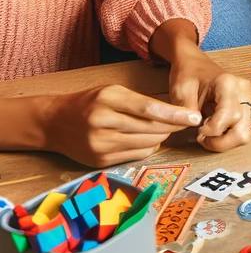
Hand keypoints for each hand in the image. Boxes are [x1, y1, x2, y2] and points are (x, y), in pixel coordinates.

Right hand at [41, 85, 200, 166]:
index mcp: (108, 99)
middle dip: (172, 126)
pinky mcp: (100, 161)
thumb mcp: (114, 91)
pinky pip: (136, 155)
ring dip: (162, 137)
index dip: (175, 114)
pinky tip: (148, 139)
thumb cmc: (91, 102)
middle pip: (150, 128)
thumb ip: (141, 101)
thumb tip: (174, 114)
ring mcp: (100, 144)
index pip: (149, 109)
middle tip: (186, 122)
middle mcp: (102, 122)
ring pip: (145, 143)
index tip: (194, 117)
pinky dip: (148, 147)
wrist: (54, 122)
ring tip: (167, 129)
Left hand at [167, 43, 250, 152]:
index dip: (212, 130)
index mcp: (227, 83)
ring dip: (226, 141)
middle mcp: (243, 91)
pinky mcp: (247, 106)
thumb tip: (195, 127)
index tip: (197, 131)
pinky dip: (230, 136)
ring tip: (208, 134)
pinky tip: (215, 130)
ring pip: (246, 132)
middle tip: (202, 137)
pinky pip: (244, 129)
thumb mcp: (180, 90)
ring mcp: (248, 98)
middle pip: (242, 130)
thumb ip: (186, 110)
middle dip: (221, 142)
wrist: (194, 63)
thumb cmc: (187, 74)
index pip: (228, 115)